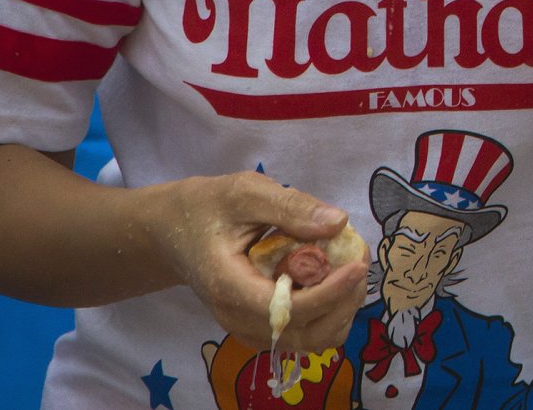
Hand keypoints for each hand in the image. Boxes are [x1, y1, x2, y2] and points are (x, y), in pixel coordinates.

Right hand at [145, 174, 365, 353]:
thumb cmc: (209, 208)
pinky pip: (304, 331)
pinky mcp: (261, 324)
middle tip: (359, 258)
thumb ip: (291, 206)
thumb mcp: (246, 192)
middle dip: (343, 300)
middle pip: (305, 334)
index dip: (330, 292)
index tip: (357, 264)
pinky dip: (330, 310)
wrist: (174, 231)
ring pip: (310, 339)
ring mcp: (249, 326)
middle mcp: (237, 318)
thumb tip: (337, 222)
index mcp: (229, 287)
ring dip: (342, 307)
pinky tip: (335, 275)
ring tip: (351, 265)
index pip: (287, 310)